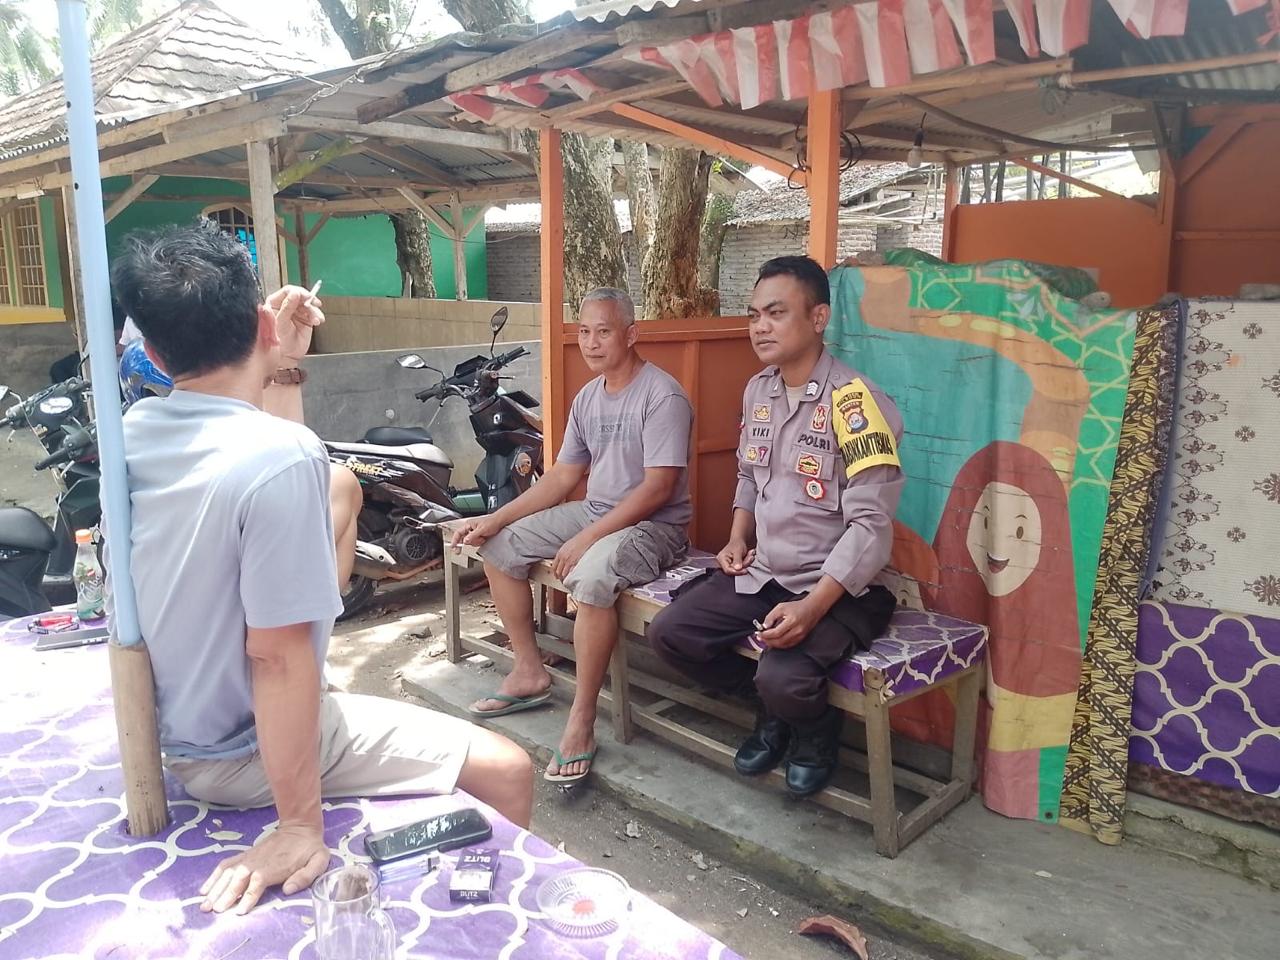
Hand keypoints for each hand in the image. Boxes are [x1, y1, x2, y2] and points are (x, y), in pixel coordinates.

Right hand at [199, 822, 329, 914]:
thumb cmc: (310, 848)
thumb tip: (288, 889)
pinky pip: (226, 864)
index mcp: (273, 867)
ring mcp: (249, 858)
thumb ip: (305, 876)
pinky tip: (205, 889)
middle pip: (237, 880)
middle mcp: (257, 863)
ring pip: (228, 873)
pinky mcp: (245, 855)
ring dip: (215, 888)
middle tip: (213, 911)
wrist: (300, 827)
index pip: (257, 884)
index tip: (239, 911)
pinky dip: (214, 876)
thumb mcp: (318, 861)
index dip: (248, 897)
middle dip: (225, 896)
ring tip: (204, 904)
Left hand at [266, 285, 324, 365]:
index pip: (288, 291)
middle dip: (309, 300)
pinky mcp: (305, 319)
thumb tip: (295, 293)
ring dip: (314, 310)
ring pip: (308, 304)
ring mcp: (296, 312)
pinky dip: (316, 316)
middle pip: (300, 296)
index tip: (306, 296)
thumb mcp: (280, 322)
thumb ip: (287, 307)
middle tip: (315, 304)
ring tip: (316, 319)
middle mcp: (286, 306)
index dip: (298, 292)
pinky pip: (313, 313)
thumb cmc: (277, 342)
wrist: (286, 357)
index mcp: (275, 304)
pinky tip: (317, 321)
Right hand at [452, 515, 504, 549]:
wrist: (500, 522)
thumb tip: (465, 541)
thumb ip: (473, 535)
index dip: (454, 540)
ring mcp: (474, 533)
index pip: (458, 533)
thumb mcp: (482, 529)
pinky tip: (484, 539)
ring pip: (470, 542)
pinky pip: (475, 543)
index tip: (453, 547)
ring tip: (482, 538)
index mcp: (469, 524)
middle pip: (463, 539)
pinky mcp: (478, 536)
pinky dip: (479, 543)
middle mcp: (470, 528)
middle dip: (468, 542)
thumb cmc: (492, 522)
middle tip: (459, 551)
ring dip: (476, 542)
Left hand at [552, 529, 597, 581]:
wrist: (585, 538)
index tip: (556, 575)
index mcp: (560, 553)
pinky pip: (570, 572)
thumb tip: (562, 560)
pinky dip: (571, 576)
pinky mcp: (575, 562)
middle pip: (558, 571)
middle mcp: (562, 557)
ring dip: (565, 578)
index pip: (554, 566)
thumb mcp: (566, 546)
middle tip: (561, 580)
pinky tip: (572, 578)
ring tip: (567, 581)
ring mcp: (568, 561)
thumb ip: (563, 554)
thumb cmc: (578, 541)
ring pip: (563, 573)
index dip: (554, 572)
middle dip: (559, 577)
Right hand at [716, 538, 755, 575]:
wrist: (740, 541)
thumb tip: (737, 568)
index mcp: (721, 559)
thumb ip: (737, 560)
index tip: (745, 570)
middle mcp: (724, 563)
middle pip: (735, 570)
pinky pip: (742, 568)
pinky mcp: (735, 566)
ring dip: (747, 562)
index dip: (737, 571)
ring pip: (740, 569)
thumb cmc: (737, 543)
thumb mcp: (738, 551)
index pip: (728, 570)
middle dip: (744, 564)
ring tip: (750, 554)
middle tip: (750, 557)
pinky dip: (747, 562)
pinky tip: (749, 556)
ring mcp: (730, 565)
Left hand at [756, 599, 822, 649]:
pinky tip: (775, 641)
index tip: (759, 633)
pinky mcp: (801, 638)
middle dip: (767, 641)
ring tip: (766, 639)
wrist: (812, 608)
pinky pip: (788, 645)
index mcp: (792, 621)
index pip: (776, 633)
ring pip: (783, 645)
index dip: (766, 635)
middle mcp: (797, 630)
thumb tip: (764, 626)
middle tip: (760, 637)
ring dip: (773, 644)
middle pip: (779, 641)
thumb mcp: (781, 607)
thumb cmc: (797, 607)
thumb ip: (771, 616)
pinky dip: (780, 644)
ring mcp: (800, 636)